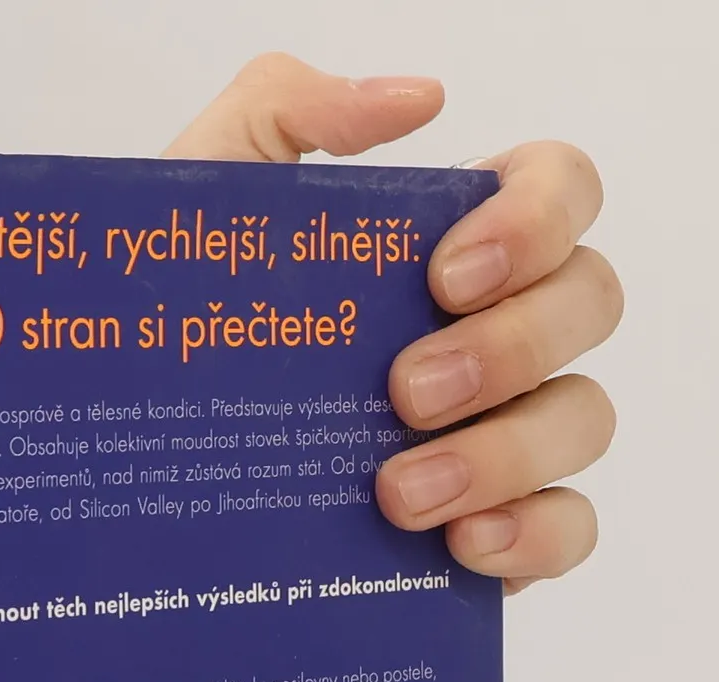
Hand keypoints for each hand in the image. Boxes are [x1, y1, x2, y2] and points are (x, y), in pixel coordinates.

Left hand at [166, 56, 620, 593]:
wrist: (130, 465)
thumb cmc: (174, 323)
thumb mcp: (202, 198)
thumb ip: (288, 108)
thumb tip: (422, 98)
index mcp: (454, 240)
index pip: (562, 190)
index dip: (536, 221)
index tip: (445, 274)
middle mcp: (501, 331)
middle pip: (588, 305)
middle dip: (509, 348)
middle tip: (404, 394)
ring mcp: (507, 434)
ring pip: (582, 420)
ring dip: (503, 454)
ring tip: (398, 494)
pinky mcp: (494, 530)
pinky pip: (569, 531)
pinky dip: (533, 536)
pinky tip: (461, 546)